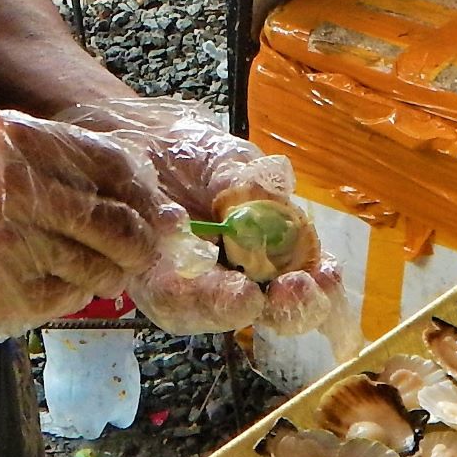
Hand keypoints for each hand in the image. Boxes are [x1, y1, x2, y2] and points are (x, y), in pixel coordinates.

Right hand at [0, 108, 173, 348]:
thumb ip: (53, 160)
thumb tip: (134, 194)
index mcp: (16, 140)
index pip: (112, 166)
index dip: (141, 192)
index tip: (149, 208)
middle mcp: (15, 188)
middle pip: (115, 222)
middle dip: (138, 242)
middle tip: (138, 250)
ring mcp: (8, 243)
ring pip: (96, 266)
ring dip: (108, 273)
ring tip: (99, 270)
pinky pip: (63, 298)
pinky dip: (71, 294)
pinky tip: (52, 282)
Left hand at [59, 97, 346, 339]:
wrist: (132, 143)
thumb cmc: (191, 152)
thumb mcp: (225, 158)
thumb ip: (250, 179)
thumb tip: (276, 193)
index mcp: (277, 244)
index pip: (310, 278)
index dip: (322, 285)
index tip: (324, 276)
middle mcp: (245, 275)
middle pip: (276, 311)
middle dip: (290, 309)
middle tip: (290, 290)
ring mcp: (201, 287)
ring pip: (221, 313)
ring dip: (234, 307)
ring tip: (244, 294)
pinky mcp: (158, 286)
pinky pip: (173, 302)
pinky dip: (183, 291)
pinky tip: (189, 267)